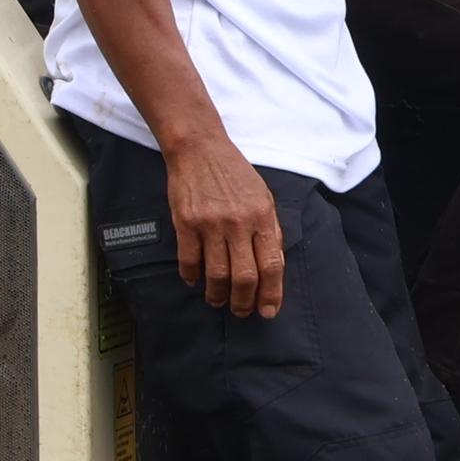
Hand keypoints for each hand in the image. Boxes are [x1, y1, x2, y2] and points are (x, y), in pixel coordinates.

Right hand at [165, 134, 284, 316]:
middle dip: (244, 302)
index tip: (268, 311)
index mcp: (261, 217)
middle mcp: (238, 223)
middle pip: (244, 276)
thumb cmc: (234, 174)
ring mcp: (210, 223)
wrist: (200, 148)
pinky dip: (192, 276)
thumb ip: (270, 230)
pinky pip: (189, 260)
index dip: (271, 293)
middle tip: (241, 311)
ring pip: (216, 273)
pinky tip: (195, 280)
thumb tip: (273, 266)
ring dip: (217, 294)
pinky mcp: (185, 222)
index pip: (271, 265)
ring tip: (217, 300)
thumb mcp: (263, 197)